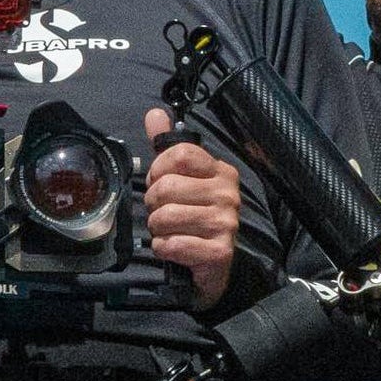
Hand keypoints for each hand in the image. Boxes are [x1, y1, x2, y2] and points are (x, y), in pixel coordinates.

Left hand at [139, 111, 239, 305]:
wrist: (212, 267)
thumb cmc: (194, 218)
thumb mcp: (181, 179)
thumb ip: (167, 147)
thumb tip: (154, 114)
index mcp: (220, 171)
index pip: (178, 154)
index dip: (158, 169)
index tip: (160, 183)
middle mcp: (228, 194)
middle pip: (167, 186)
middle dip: (152, 204)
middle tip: (161, 213)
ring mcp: (226, 223)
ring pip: (166, 216)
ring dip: (156, 229)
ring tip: (167, 231)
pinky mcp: (219, 251)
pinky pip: (173, 244)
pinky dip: (164, 248)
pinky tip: (173, 249)